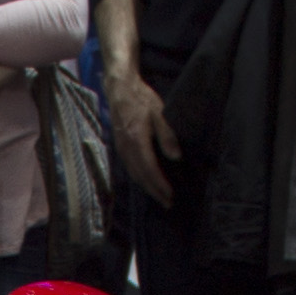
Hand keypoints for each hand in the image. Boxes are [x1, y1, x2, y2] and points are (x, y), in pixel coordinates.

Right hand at [108, 68, 180, 203]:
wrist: (119, 90)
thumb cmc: (141, 99)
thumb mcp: (159, 113)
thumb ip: (167, 135)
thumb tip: (176, 157)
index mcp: (137, 141)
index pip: (150, 170)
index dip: (160, 185)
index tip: (170, 195)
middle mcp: (127, 149)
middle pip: (141, 177)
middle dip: (154, 192)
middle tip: (167, 203)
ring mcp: (121, 150)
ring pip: (134, 175)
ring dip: (147, 188)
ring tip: (159, 196)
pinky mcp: (120, 148)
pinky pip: (130, 169)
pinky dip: (139, 179)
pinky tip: (147, 181)